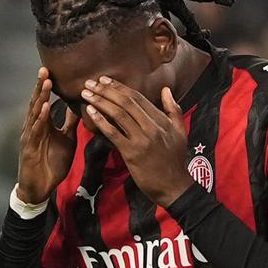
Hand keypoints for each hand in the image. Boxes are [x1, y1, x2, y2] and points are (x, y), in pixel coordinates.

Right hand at [17, 67, 78, 204]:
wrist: (41, 187)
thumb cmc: (51, 164)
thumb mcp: (66, 140)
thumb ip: (70, 124)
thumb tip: (79, 108)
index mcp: (42, 125)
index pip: (44, 101)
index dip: (47, 87)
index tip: (52, 71)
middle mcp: (34, 127)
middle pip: (37, 103)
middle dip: (41, 86)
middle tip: (45, 68)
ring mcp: (30, 137)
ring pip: (35, 113)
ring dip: (41, 97)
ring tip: (46, 82)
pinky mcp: (29, 148)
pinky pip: (36, 131)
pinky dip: (41, 119)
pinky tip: (45, 108)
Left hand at [81, 77, 192, 205]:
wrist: (174, 187)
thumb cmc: (175, 161)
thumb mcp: (180, 132)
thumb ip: (173, 110)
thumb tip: (166, 90)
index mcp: (162, 121)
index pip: (138, 98)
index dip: (119, 87)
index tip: (105, 80)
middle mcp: (152, 127)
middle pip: (126, 102)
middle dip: (106, 90)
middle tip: (90, 83)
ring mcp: (142, 140)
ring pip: (118, 114)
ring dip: (100, 101)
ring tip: (86, 94)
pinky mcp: (132, 153)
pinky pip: (113, 133)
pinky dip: (101, 121)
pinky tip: (90, 112)